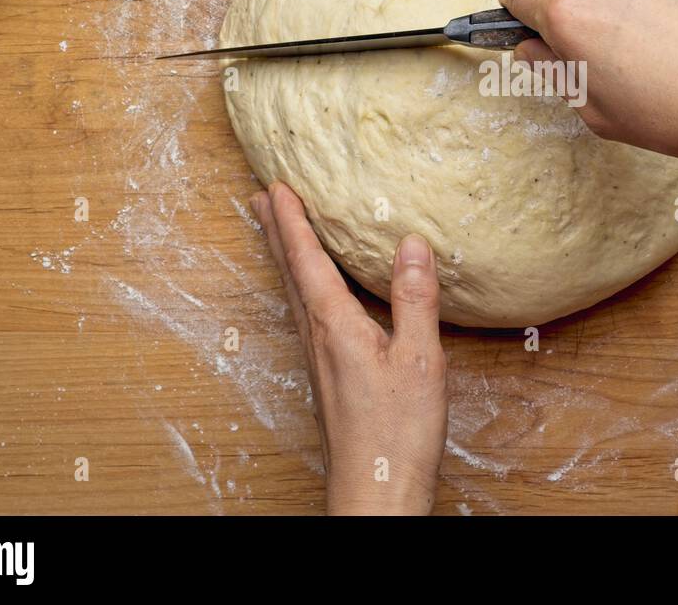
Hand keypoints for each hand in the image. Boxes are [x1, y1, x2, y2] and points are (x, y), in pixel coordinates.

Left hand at [250, 182, 446, 514]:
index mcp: (335, 326)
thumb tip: (411, 243)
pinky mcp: (328, 376)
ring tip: (277, 232)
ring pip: (295, 294)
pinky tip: (314, 293)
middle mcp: (317, 338)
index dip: (292, 221)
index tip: (278, 186)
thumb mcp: (419, 359)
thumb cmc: (397, 433)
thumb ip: (415, 300)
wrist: (376, 492)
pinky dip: (302, 286)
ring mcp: (319, 359)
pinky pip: (307, 314)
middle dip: (276, 232)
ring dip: (285, 257)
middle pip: (289, 273)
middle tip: (259, 197)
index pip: (307, 260)